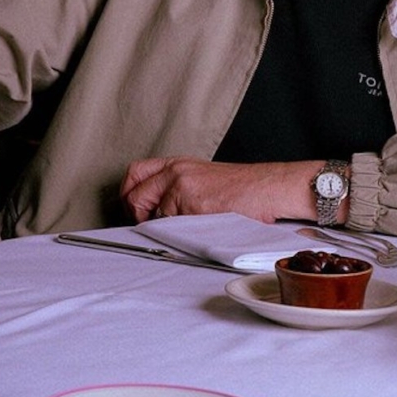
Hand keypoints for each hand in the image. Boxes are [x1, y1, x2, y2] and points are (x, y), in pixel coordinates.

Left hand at [120, 156, 321, 222]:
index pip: (135, 173)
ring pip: (150, 214)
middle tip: (146, 224)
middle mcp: (177, 171)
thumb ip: (177, 188)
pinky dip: (175, 233)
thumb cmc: (242, 190)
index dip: (128, 194)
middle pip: (133, 193)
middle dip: (134, 213)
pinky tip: (192, 232)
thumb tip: (154, 213)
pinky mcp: (193, 203)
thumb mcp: (204, 179)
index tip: (134, 210)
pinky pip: (169, 224)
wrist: (268, 188)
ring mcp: (183, 186)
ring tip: (180, 230)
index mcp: (178, 164)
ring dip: (160, 227)